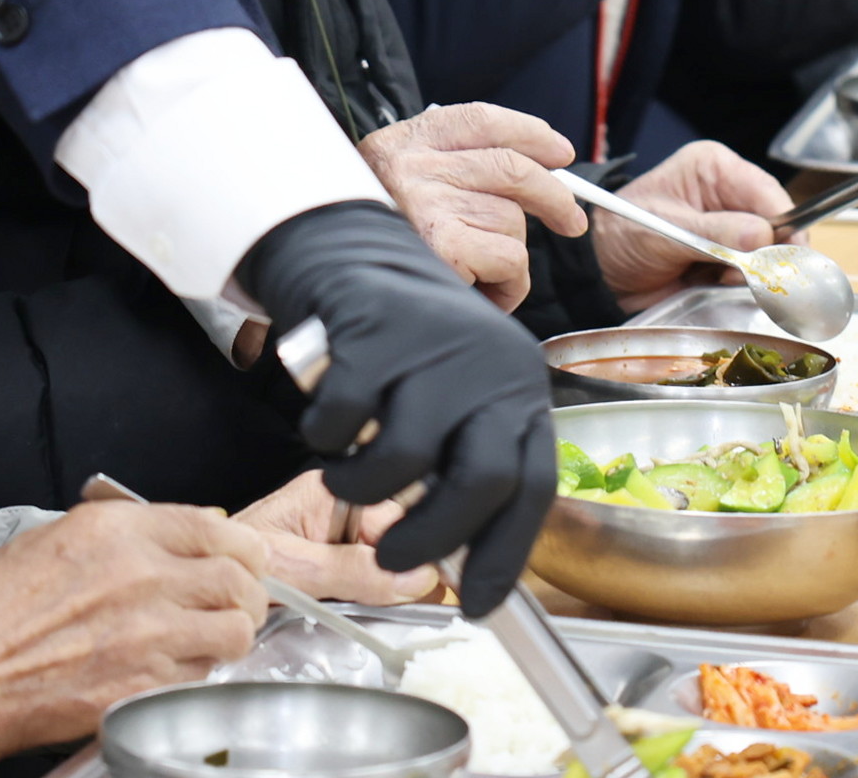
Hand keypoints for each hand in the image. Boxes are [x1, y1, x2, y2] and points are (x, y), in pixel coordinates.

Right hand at [0, 500, 269, 759]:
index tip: (246, 557)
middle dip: (249, 589)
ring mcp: (148, 635)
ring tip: (216, 636)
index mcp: (118, 532)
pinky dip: (202, 670)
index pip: (217, 527)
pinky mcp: (144, 687)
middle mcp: (142, 577)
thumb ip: (122, 532)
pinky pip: (203, 674)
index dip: (243, 545)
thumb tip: (177, 533)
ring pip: (235, 629)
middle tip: (241, 600)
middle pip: (239, 577)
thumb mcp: (53, 538)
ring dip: (234, 632)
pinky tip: (180, 667)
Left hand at [235, 470, 436, 603]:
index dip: (419, 550)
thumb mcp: (291, 570)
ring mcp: (341, 533)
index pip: (394, 516)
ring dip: (403, 586)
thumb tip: (415, 577)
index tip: (438, 586)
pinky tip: (387, 610)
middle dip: (415, 568)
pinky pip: (378, 573)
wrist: (202, 591)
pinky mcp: (339, 561)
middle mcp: (340, 507)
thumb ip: (350, 571)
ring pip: (394, 555)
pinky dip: (388, 596)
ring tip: (404, 610)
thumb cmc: (229, 570)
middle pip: (401, 532)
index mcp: (329, 493)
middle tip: (424, 604)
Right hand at [237, 200, 556, 611]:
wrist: (358, 255)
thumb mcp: (457, 399)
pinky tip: (326, 425)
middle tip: (392, 555)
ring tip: (346, 476)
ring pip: (406, 457)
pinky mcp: (379, 330)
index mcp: (520, 392)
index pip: (532, 488)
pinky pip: (345, 420)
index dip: (504, 555)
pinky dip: (326, 438)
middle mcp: (494, 368)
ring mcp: (438, 347)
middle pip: (481, 481)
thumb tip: (460, 560)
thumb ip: (464, 463)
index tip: (475, 602)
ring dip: (362, 488)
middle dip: (430, 537)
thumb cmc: (409, 348)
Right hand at [358, 104, 585, 310]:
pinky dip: (509, 285)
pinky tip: (481, 293)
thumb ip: (452, 171)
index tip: (560, 152)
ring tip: (479, 277)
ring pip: (512, 221)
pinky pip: (511, 260)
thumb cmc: (374, 249)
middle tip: (571, 220)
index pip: (480, 119)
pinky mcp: (443, 245)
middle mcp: (412, 165)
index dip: (528, 133)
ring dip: (510, 258)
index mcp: (401, 143)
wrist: (334, 282)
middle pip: (510, 167)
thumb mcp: (401, 189)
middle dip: (553, 195)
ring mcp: (427, 203)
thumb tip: (537, 172)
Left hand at [592, 141, 791, 308]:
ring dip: (751, 272)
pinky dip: (741, 285)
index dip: (783, 225)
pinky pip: (751, 274)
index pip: (767, 193)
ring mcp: (730, 228)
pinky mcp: (727, 258)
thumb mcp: (665, 230)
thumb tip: (762, 236)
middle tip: (743, 273)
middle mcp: (728, 193)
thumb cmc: (621, 234)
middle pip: (776, 224)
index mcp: (714, 168)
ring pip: (767, 253)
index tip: (784, 257)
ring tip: (717, 277)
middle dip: (765, 253)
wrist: (599, 273)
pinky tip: (716, 284)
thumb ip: (714, 234)